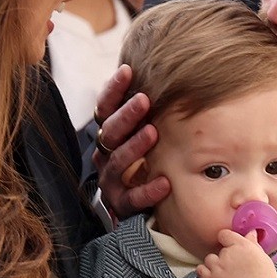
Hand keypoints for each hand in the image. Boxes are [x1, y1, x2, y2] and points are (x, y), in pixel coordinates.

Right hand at [94, 64, 168, 218]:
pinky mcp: (122, 205)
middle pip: (110, 132)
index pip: (105, 109)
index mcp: (109, 136)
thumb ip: (148, 113)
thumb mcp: (144, 134)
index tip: (128, 71)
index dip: (114, 90)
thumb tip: (171, 74)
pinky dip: (148, 191)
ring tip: (153, 133)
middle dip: (126, 115)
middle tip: (144, 100)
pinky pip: (133, 199)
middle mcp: (105, 156)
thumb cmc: (146, 162)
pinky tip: (165, 183)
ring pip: (118, 162)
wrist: (139, 206)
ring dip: (135, 146)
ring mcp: (111, 181)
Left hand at [197, 229, 276, 277]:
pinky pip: (200, 270)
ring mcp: (218, 268)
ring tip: (226, 273)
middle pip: (220, 249)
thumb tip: (251, 232)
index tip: (231, 246)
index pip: (224, 234)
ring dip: (215, 264)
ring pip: (209, 259)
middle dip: (226, 256)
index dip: (227, 240)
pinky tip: (213, 276)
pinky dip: (205, 271)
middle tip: (235, 267)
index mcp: (242, 246)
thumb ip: (253, 243)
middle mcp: (228, 254)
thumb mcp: (262, 257)